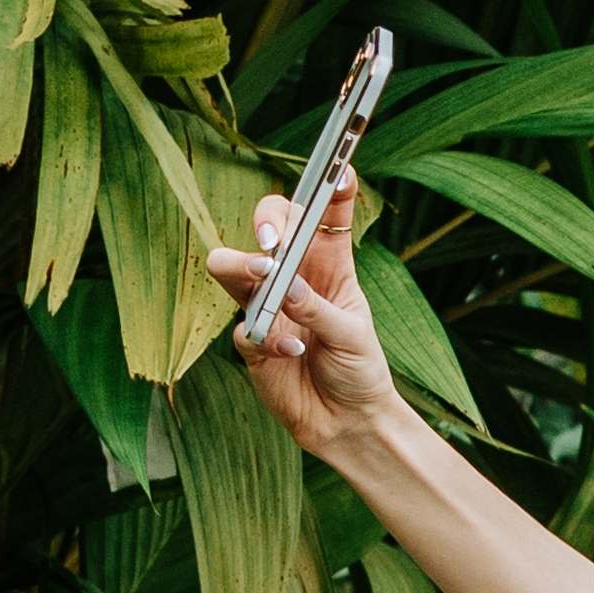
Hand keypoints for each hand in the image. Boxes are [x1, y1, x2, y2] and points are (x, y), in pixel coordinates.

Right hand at [234, 167, 408, 463]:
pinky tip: (292, 349)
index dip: (331, 189)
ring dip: (242, 264)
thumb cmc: (359, 370)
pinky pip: (244, 327)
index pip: (326, 215)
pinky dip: (266, 337)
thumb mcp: (353, 336)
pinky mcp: (252, 342)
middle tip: (273, 242)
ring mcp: (268, 306)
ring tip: (262, 276)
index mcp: (330, 265)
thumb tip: (287, 286)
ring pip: (233, 266)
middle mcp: (295, 277)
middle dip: (269, 221)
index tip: (340, 170)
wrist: (347, 422)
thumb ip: (320, 310)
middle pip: (269, 225)